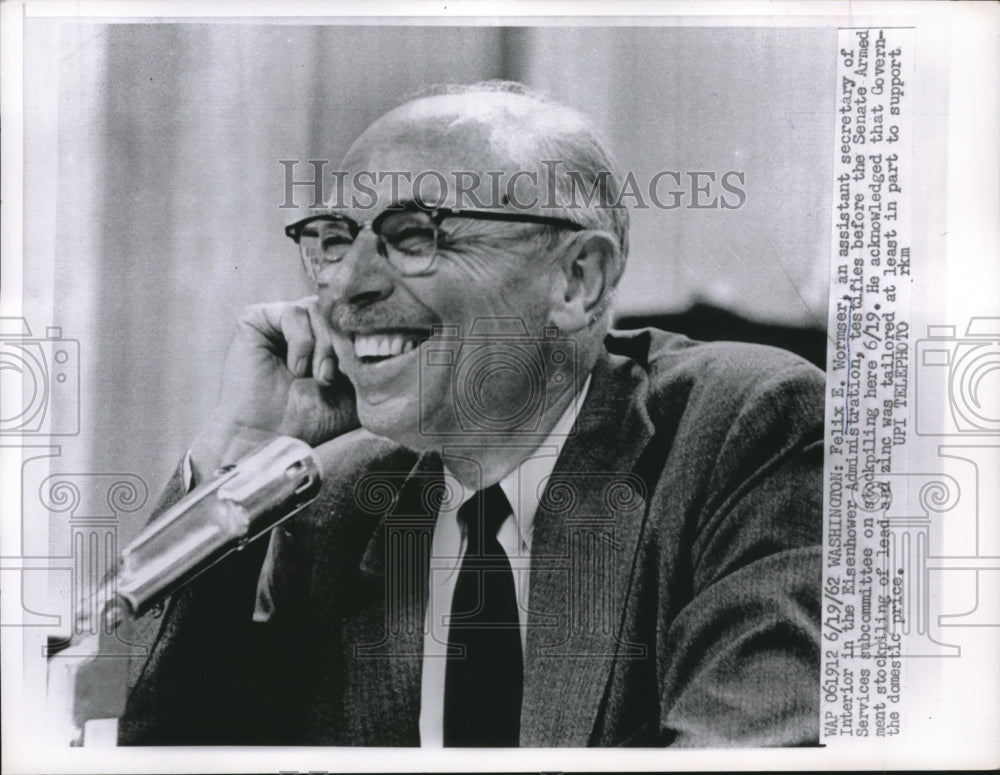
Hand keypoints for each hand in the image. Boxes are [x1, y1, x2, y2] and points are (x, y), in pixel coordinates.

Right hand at [190, 297, 358, 479]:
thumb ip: (374, 361)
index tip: (363, 366)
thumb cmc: (314, 419)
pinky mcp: (257, 318)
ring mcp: (282, 319)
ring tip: (318, 377)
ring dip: (324, 345)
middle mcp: (308, 323)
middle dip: (344, 341)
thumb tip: (398, 337)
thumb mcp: (357, 390)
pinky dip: (301, 341)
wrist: (270, 437)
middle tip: (335, 376)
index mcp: (331, 335)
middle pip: (339, 308)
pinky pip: (293, 311)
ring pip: (319, 308)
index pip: (356, 314)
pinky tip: (296, 369)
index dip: (364, 335)